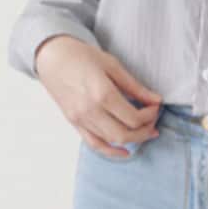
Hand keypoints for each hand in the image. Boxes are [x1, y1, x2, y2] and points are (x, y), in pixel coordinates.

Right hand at [36, 35, 162, 157]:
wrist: (52, 57)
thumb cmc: (81, 56)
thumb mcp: (112, 65)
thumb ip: (135, 86)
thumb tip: (155, 100)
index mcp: (102, 93)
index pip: (134, 117)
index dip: (150, 115)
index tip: (155, 106)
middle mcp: (90, 110)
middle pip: (125, 134)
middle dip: (145, 131)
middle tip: (153, 121)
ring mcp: (80, 119)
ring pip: (112, 141)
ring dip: (133, 139)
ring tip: (145, 131)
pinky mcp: (74, 123)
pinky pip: (94, 144)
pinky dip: (111, 151)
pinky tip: (125, 152)